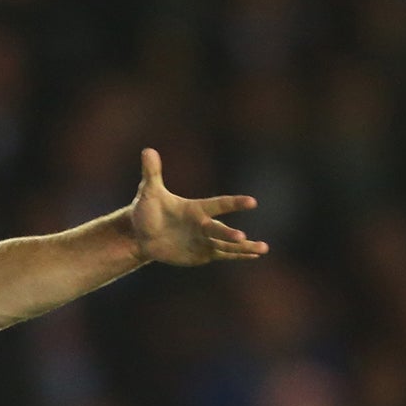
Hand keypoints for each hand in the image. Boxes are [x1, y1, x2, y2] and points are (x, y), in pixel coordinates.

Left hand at [127, 148, 267, 266]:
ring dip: (244, 247)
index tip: (252, 202)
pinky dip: (237, 255)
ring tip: (263, 249)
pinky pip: (222, 254)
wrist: (142, 234)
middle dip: (229, 233)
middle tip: (241, 237)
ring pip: (227, 244)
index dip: (234, 204)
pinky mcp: (202, 253)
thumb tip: (147, 150)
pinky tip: (254, 255)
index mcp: (196, 208)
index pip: (218, 205)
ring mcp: (205, 240)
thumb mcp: (149, 192)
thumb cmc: (147, 211)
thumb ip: (152, 173)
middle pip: (218, 229)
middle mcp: (204, 224)